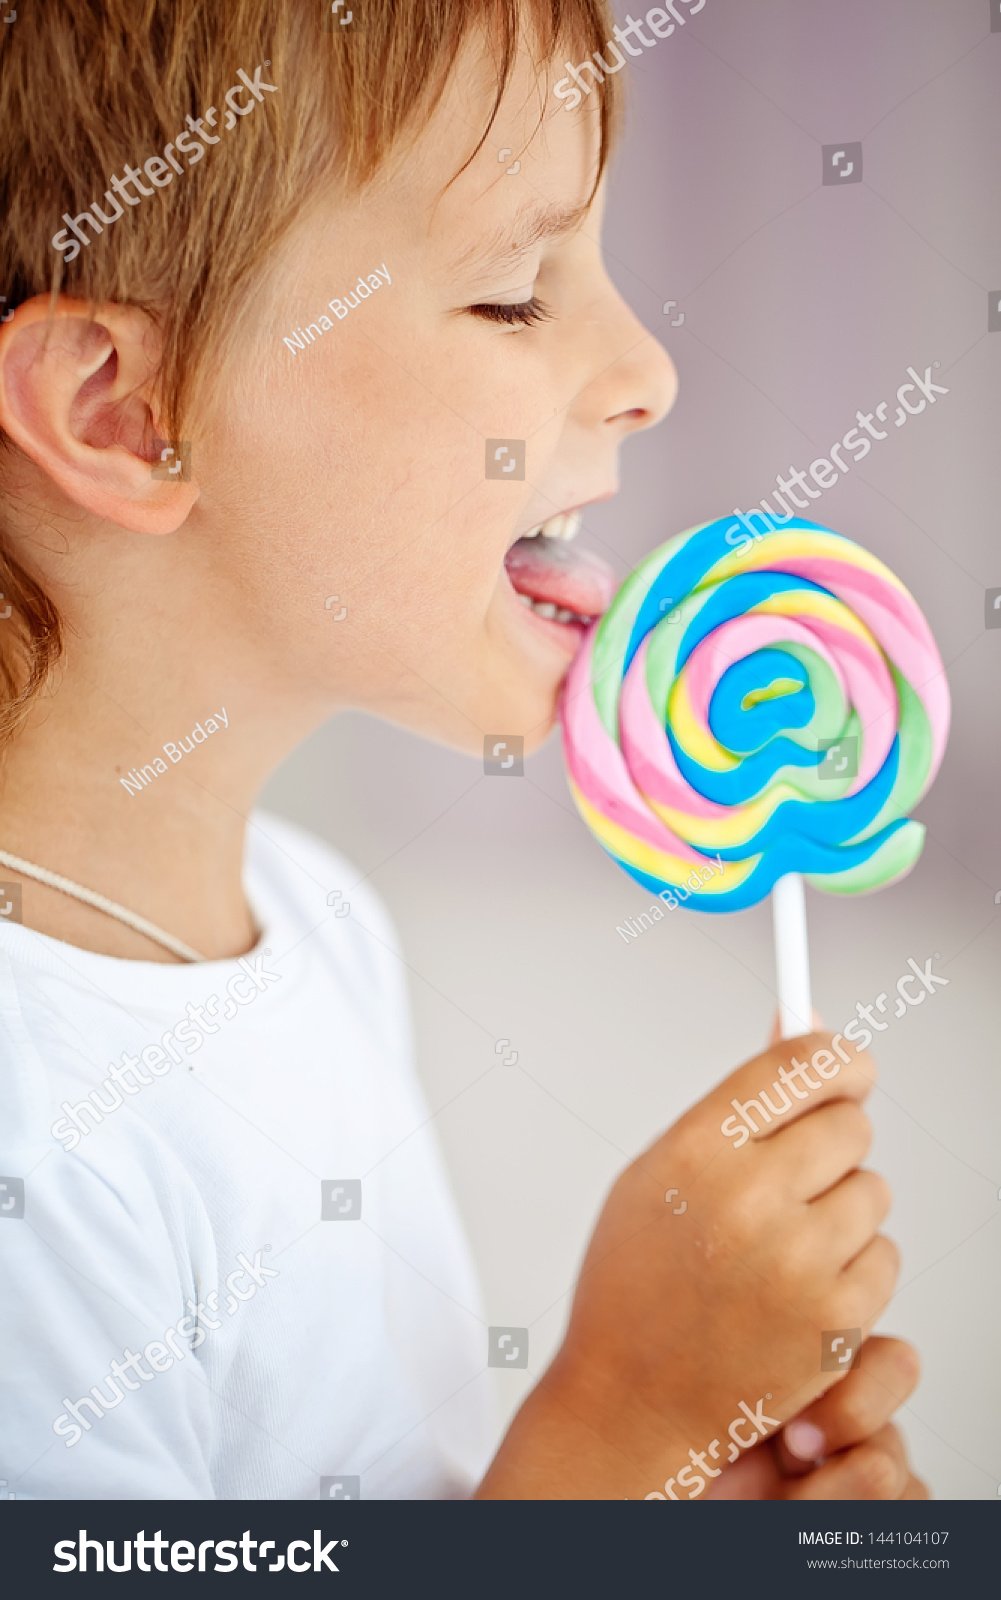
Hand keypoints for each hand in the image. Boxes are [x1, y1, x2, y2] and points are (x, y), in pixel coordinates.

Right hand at [478, 1032, 896, 1498]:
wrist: (631, 1402)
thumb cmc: (636, 1286)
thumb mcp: (658, 1173)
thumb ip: (736, 1105)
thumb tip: (797, 1026)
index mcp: (696, 1152)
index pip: (801, 1065)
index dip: (836, 1059)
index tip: (847, 1067)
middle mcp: (749, 1201)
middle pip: (849, 1122)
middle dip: (830, 1143)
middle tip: (794, 1176)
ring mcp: (797, 1263)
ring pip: (872, 1190)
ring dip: (841, 1209)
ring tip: (784, 1243)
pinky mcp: (834, 1322)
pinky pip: (883, 1257)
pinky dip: (853, 1270)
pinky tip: (798, 1288)